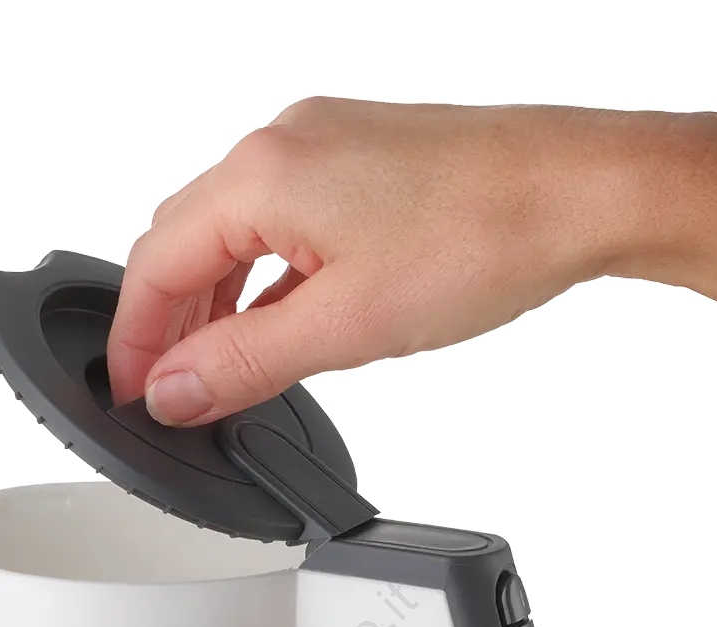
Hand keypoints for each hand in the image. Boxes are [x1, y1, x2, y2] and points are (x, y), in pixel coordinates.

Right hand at [108, 99, 716, 424]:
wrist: (586, 191)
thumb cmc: (488, 237)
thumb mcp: (346, 327)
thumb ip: (243, 363)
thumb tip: (174, 391)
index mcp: (263, 173)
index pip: (153, 263)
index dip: (131, 340)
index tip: (130, 394)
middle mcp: (285, 142)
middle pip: (183, 238)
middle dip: (164, 319)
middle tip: (168, 390)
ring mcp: (328, 143)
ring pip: (234, 229)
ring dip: (213, 299)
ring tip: (215, 368)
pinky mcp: (367, 159)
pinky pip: (283, 220)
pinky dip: (263, 276)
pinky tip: (277, 321)